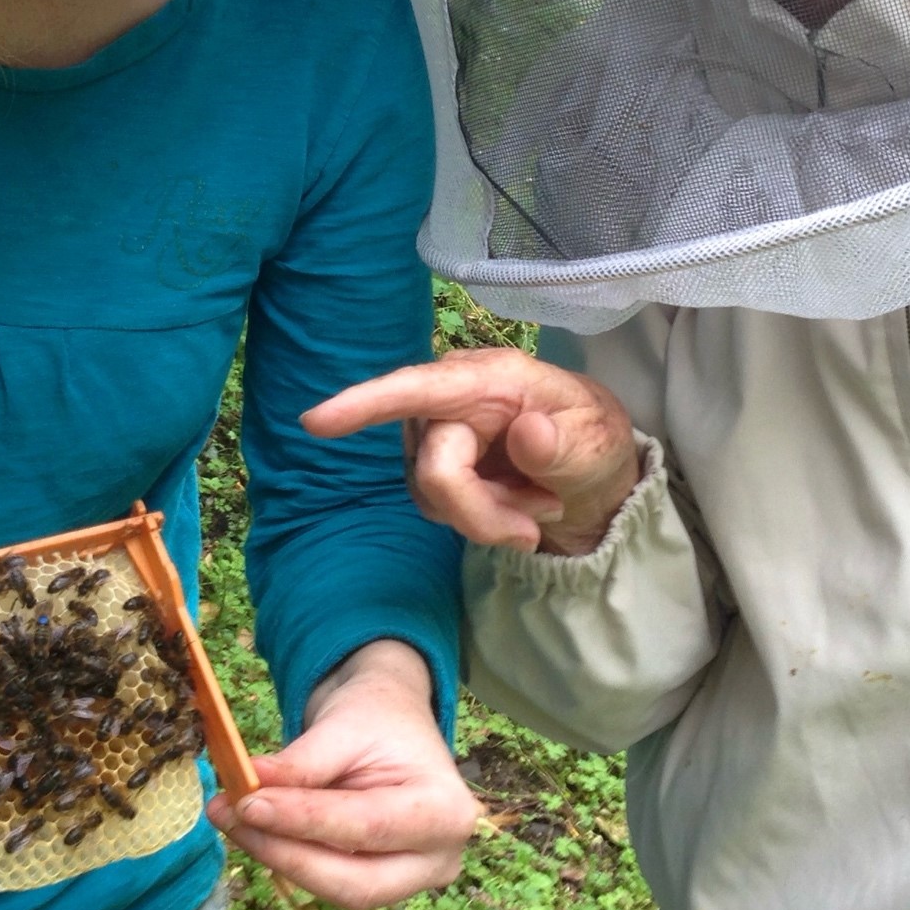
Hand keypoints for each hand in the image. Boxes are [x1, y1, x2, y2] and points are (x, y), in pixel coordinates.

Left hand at [206, 639, 478, 909]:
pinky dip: (287, 857)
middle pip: (354, 882)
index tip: (247, 802)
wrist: (391, 722)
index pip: (366, 828)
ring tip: (231, 817)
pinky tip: (253, 828)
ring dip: (278, 857)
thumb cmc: (377, 718)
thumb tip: (247, 785)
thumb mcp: (342, 725)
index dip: (302, 821)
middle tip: (230, 816)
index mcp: (445, 811)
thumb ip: (300, 762)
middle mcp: (439, 858)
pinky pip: (330, 881)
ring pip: (336, 890)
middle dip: (285, 853)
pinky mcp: (382, 884)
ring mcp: (414, 880)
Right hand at [302, 347, 640, 555]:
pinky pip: (435, 504)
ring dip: (483, 516)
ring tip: (532, 504)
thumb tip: (527, 435)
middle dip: (481, 514)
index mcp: (490, 378)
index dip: (366, 404)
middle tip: (532, 531)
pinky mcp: (433, 457)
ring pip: (430, 495)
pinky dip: (476, 516)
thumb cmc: (592, 439)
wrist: (591, 465)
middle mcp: (452, 396)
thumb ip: (563, 445)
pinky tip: (512, 504)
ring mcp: (437, 429)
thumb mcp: (595, 444)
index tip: (314, 421)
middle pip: (434, 472)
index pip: (419, 389)